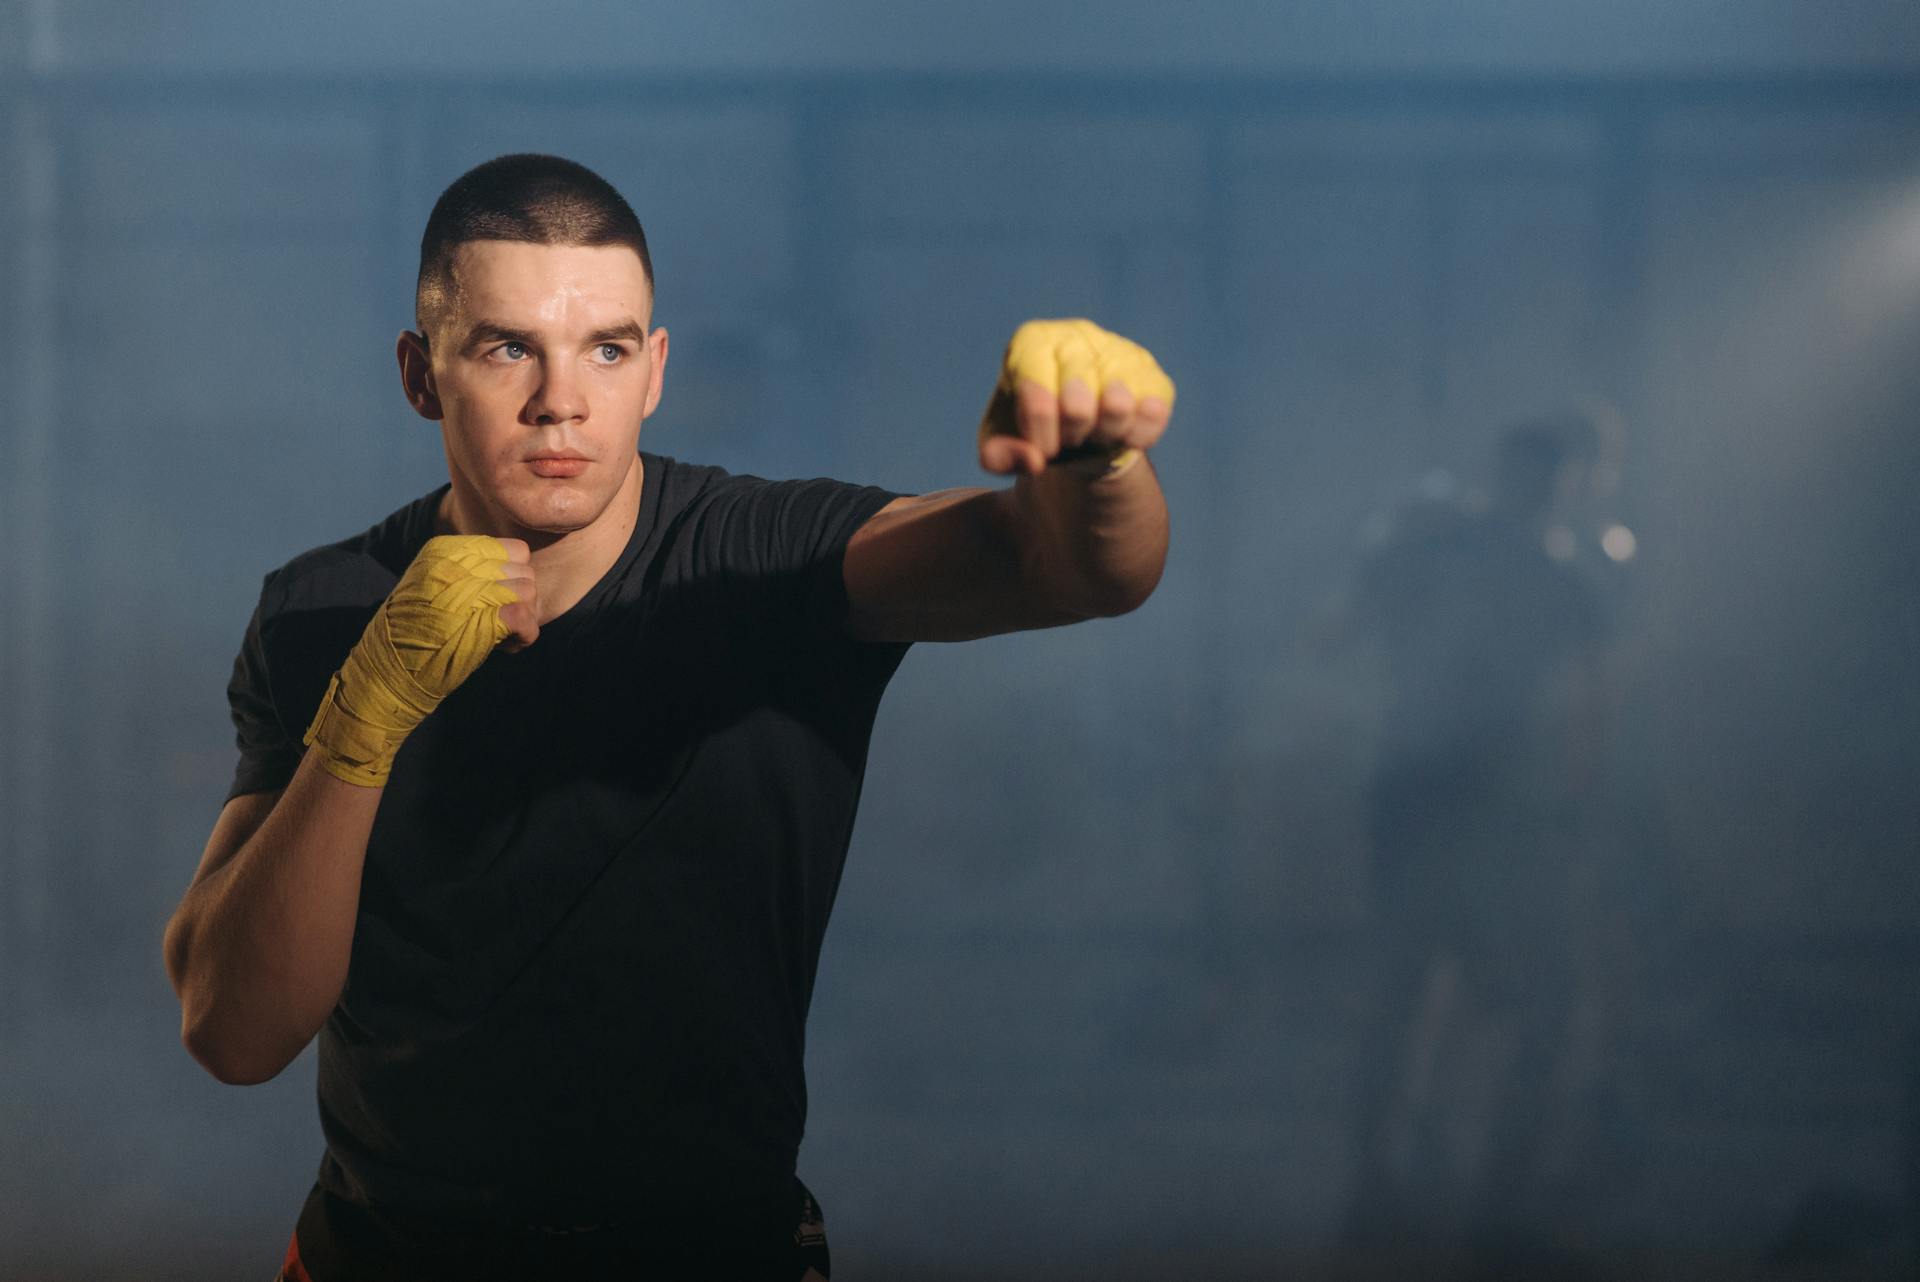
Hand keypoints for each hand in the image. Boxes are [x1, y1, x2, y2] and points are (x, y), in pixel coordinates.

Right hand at [303, 535, 534, 785]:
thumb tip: (518, 574)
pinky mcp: (482, 618)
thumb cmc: (414, 634)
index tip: (496, 601)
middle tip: (502, 623)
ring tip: (502, 637)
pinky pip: (525, 617)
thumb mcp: (434, 587)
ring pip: (529, 591)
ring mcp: (469, 589)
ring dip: (526, 618)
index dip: (512, 577)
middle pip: (525, 571)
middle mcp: (457, 563)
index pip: (513, 550)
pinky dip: (525, 636)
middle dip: (522, 599)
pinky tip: (507, 647)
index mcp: (445, 550)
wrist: (387, 672)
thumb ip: (471, 572)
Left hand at [978, 318, 1175, 476]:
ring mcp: (1118, 350)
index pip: (1037, 393)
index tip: (1042, 447)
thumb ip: (997, 456)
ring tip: (1095, 434)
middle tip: (1070, 438)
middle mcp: (1076, 335)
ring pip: (1118, 405)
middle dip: (1071, 436)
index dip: (1040, 434)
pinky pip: (1153, 412)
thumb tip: (1032, 459)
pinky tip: (1121, 436)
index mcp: (1031, 342)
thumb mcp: (1000, 444)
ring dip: (1103, 435)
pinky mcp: (1151, 374)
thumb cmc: (1032, 428)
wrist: (1075, 428)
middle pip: (1077, 404)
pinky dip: (1135, 437)